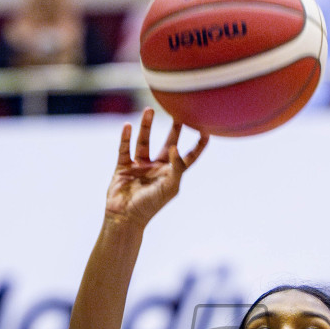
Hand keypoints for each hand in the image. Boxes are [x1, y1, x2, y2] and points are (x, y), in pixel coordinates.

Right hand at [104, 108, 207, 227]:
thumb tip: (175, 147)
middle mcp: (156, 167)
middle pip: (168, 143)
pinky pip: (125, 149)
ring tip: (149, 110)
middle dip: (174, 129)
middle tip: (179, 112)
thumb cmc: (151, 206)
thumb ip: (176, 167)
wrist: (126, 218)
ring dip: (146, 126)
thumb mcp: (169, 187)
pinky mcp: (123, 167)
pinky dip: (126, 138)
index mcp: (170, 174)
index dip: (198, 145)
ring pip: (144, 141)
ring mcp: (139, 166)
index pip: (188, 157)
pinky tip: (128, 126)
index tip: (207, 131)